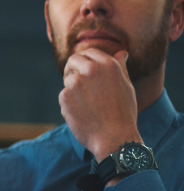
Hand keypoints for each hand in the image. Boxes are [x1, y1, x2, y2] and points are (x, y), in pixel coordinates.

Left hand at [59, 48, 141, 163]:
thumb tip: (120, 53)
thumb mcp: (126, 87)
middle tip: (81, 83)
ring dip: (74, 89)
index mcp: (108, 65)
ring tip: (89, 105)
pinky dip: (70, 103)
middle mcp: (91, 69)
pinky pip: (64, 95)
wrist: (114, 138)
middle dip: (74, 68)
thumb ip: (119, 68)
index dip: (87, 59)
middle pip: (73, 60)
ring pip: (68, 79)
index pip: (90, 52)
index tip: (86, 68)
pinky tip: (83, 114)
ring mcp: (76, 82)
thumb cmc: (124, 113)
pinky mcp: (64, 95)